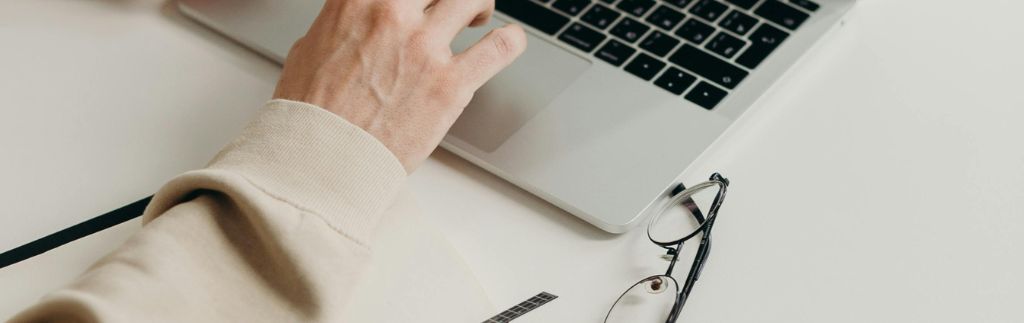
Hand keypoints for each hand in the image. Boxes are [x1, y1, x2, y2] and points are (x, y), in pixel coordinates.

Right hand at [273, 0, 526, 171]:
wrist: (320, 159)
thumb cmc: (311, 112)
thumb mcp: (311, 46)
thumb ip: (345, 22)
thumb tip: (355, 19)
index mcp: (358, 0)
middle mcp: (394, 16)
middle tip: (454, 6)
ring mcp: (425, 49)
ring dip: (481, 5)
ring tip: (478, 20)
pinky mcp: (450, 85)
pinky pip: (501, 48)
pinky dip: (511, 41)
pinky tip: (508, 43)